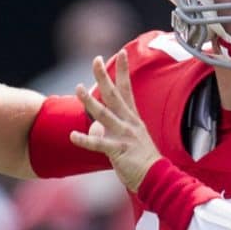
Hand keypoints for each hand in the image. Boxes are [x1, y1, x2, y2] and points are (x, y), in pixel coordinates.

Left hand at [69, 53, 161, 191]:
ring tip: (78, 88)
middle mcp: (129, 123)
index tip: (122, 52)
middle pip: (114, 95)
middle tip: (95, 59)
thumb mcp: (131, 139)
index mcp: (133, 118)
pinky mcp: (118, 150)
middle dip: (104, 76)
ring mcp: (124, 135)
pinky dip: (85, 140)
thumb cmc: (143, 160)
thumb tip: (95, 127)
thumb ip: (113, 129)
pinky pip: (98, 144)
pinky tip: (72, 135)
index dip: (123, 71)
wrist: (158, 177)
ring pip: (104, 114)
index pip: (127, 89)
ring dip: (90, 101)